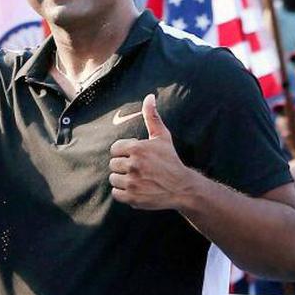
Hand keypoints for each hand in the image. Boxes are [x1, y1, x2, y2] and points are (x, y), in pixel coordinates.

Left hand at [108, 94, 187, 209]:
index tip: (135, 157)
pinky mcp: (131, 197)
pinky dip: (123, 193)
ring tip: (137, 179)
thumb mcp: (162, 137)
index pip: (115, 149)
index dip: (124, 153)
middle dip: (123, 166)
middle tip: (138, 169)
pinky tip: (135, 189)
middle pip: (113, 164)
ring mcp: (132, 182)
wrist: (181, 187)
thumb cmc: (170, 160)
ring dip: (122, 179)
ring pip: (113, 179)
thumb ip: (152, 117)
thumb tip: (149, 96)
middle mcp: (133, 164)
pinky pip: (116, 194)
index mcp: (137, 148)